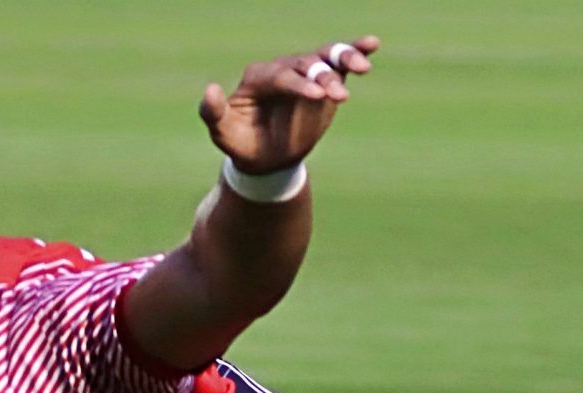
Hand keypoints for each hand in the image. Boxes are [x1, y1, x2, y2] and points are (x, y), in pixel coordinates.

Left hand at [198, 36, 378, 174]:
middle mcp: (283, 69)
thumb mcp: (223, 134)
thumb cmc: (243, 143)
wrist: (266, 157)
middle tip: (339, 96)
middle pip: (306, 65)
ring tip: (363, 67)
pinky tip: (372, 44)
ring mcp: (304, 72)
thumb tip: (209, 89)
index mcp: (259, 78)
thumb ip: (213, 114)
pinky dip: (355, 50)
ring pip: (325, 57)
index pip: (281, 77)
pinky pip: (338, 60)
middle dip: (324, 78)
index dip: (300, 84)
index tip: (318, 97)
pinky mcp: (323, 78)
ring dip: (344, 58)